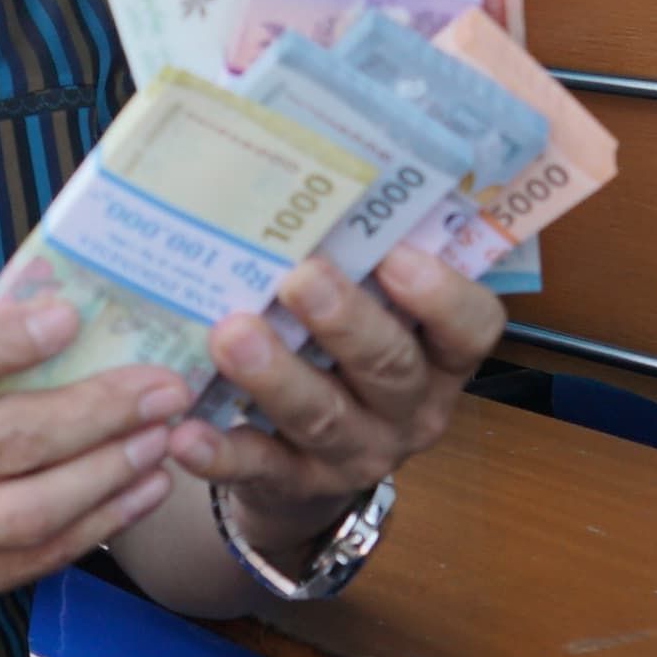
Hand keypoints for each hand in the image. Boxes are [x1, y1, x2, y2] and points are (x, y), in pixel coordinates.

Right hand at [0, 296, 186, 628]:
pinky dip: (95, 525)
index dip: (4, 342)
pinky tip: (138, 492)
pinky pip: (31, 560)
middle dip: (96, 414)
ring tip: (162, 440)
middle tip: (161, 388)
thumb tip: (54, 319)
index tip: (69, 317)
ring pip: (29, 513)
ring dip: (109, 475)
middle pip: (1, 443)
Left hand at [167, 246, 505, 558]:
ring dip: (277, 377)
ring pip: (323, 416)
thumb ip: (357, 262)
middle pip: (391, 368)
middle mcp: (409, 408)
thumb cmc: (339, 356)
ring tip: (231, 335)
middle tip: (301, 278)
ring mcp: (356, 453)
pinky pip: (259, 468)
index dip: (442, 295)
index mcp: (438, 356)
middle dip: (346, 322)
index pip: (472, 327)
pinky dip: (222, 452)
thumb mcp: (371, 315)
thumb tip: (305, 171)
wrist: (310, 472)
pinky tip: (185, 432)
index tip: (396, 255)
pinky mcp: (295, 485)